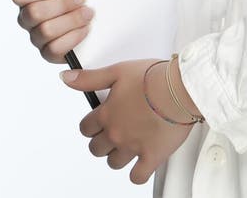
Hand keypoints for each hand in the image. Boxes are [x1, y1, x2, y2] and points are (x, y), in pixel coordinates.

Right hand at [10, 0, 93, 61]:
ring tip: (88, 12)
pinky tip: (85, 28)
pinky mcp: (48, 53)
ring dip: (71, 20)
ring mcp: (36, 37)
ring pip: (45, 31)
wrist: (91, 12)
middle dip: (62, 4)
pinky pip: (54, 50)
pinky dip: (73, 38)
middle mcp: (27, 18)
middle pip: (34, 13)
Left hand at [60, 58, 197, 184]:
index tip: (97, 121)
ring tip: (126, 145)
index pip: (85, 128)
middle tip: (111, 132)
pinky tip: (140, 162)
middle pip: (96, 148)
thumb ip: (89, 78)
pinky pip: (137, 177)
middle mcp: (116, 134)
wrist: (179, 89)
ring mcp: (133, 147)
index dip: (90, 124)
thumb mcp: (117, 71)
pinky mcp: (151, 157)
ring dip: (117, 156)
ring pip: (113, 163)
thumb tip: (66, 78)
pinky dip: (137, 173)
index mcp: (106, 114)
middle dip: (101, 141)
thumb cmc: (153, 77)